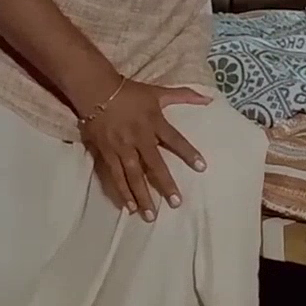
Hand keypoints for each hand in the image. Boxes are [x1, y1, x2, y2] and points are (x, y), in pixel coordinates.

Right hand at [78, 80, 209, 219]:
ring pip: (133, 175)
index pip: (175, 140)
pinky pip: (115, 176)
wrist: (96, 90)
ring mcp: (122, 147)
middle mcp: (139, 137)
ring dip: (142, 195)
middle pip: (154, 164)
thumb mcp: (158, 92)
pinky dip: (122, 191)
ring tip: (150, 215)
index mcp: (154, 122)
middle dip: (165, 184)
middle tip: (175, 203)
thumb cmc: (130, 92)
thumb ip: (184, 96)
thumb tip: (209, 99)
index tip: (202, 168)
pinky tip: (128, 207)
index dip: (188, 153)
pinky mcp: (107, 153)